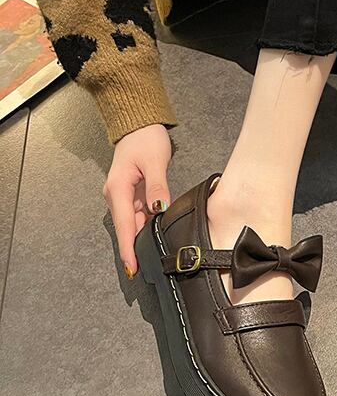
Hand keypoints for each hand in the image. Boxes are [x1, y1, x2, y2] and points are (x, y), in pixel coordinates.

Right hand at [103, 124, 171, 277]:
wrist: (139, 126)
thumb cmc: (145, 139)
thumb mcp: (155, 162)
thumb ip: (158, 187)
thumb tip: (160, 209)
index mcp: (118, 189)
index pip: (124, 225)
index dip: (128, 248)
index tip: (132, 267)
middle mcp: (117, 195)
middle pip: (126, 228)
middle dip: (134, 249)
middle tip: (145, 270)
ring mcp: (123, 195)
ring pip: (132, 223)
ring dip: (140, 239)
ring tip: (152, 257)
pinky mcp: (131, 194)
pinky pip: (138, 215)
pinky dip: (145, 226)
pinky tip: (155, 235)